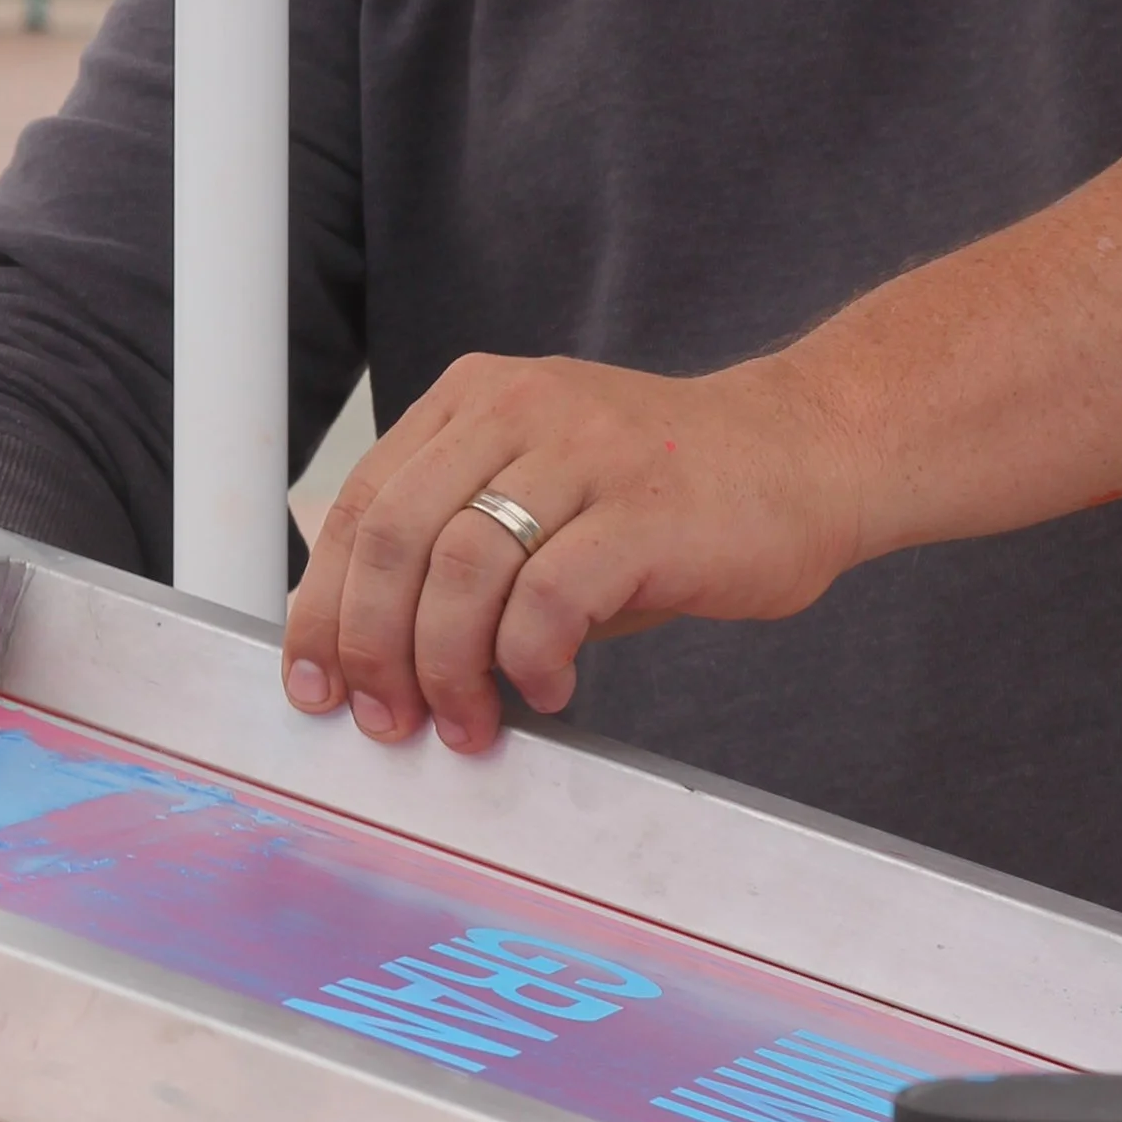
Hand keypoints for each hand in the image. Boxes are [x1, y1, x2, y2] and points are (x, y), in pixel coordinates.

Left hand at [280, 348, 871, 756]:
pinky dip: (530, 658)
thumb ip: (461, 555)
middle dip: (373, 644)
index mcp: (474, 400)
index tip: (314, 680)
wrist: (807, 456)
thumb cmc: (665, 497)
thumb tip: (378, 658)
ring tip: (465, 722)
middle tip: (385, 718)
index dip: (324, 602)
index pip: (364, 503)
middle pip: (396, 534)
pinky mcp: (647, 509)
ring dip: (446, 665)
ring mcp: (585, 452)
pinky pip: (551, 595)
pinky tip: (547, 688)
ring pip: (462, 565)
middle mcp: (520, 410)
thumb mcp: (542, 497)